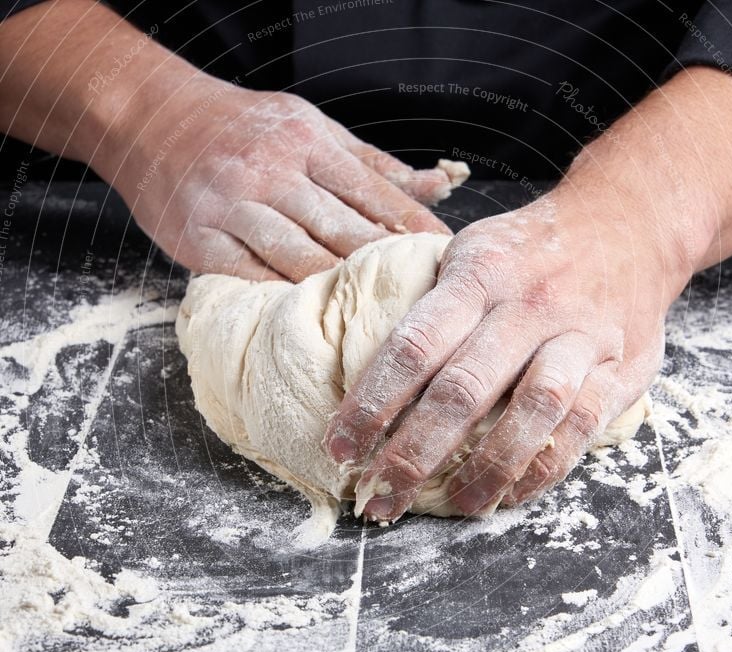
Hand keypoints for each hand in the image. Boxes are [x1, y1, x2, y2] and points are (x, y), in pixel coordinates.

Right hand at [111, 79, 460, 279]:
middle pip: (340, 228)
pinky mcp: (199, 239)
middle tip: (418, 295)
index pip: (370, 190)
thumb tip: (437, 186)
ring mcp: (231, 206)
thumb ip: (372, 164)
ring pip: (298, 257)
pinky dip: (282, 297)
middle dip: (384, 263)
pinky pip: (250, 276)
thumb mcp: (310, 127)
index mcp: (305, 140)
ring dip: (338, 287)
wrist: (151, 118)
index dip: (411, 224)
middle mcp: (270, 171)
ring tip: (373, 314)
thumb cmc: (242, 126)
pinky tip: (311, 315)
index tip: (444, 251)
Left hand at [324, 186, 688, 521]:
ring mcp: (579, 338)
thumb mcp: (475, 250)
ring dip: (486, 469)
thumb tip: (373, 371)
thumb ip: (436, 305)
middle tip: (380, 497)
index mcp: (480, 274)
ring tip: (454, 506)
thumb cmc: (532, 248)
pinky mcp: (620, 368)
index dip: (371, 403)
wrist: (628, 224)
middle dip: (414, 453)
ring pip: (531, 412)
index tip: (340, 448)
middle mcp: (528, 306)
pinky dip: (543, 469)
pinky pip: (581, 427)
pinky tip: (509, 495)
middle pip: (464, 389)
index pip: (414, 346)